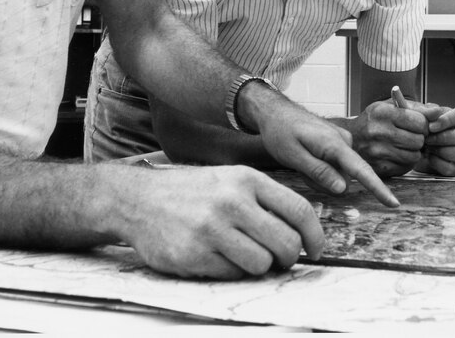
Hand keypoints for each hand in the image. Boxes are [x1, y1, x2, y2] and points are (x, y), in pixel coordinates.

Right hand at [123, 164, 323, 278]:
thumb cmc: (193, 191)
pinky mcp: (193, 255)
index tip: (316, 250)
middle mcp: (232, 201)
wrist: (138, 199)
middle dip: (289, 257)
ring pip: (262, 264)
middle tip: (280, 259)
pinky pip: (232, 275)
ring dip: (259, 266)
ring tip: (244, 255)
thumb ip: (265, 201)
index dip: (315, 235)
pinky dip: (232, 271)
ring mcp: (211, 229)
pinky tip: (217, 257)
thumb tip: (302, 233)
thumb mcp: (231, 180)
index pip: (299, 210)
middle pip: (286, 243)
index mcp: (247, 179)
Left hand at [241, 84, 399, 207]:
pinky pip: (336, 164)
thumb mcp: (294, 156)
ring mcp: (342, 140)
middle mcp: (343, 140)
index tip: (394, 203)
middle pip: (345, 177)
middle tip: (300, 169)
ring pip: (339, 172)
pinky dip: (322, 167)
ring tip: (301, 161)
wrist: (275, 111)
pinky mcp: (338, 142)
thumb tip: (344, 189)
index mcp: (334, 144)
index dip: (378, 189)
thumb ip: (319, 172)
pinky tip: (307, 158)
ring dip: (321, 175)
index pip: (361, 170)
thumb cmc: (280, 132)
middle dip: (324, 182)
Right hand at [347, 99, 430, 176]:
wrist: (350, 139)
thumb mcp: (391, 106)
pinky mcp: (378, 168)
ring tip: (404, 145)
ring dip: (413, 151)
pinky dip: (405, 161)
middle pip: (418, 140)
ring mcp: (377, 152)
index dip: (423, 124)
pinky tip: (397, 154)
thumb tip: (438, 111)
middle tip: (412, 135)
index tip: (418, 125)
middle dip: (419, 138)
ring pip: (414, 155)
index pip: (419, 121)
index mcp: (382, 113)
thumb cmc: (374, 120)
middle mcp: (378, 132)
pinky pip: (406, 167)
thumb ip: (416, 108)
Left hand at [418, 104, 454, 176]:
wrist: (417, 144)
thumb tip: (434, 111)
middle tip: (428, 138)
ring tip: (428, 146)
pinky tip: (429, 156)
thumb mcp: (424, 113)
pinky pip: (453, 168)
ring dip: (442, 150)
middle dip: (445, 137)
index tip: (432, 126)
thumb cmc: (426, 126)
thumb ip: (428, 111)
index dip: (447, 121)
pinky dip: (437, 162)